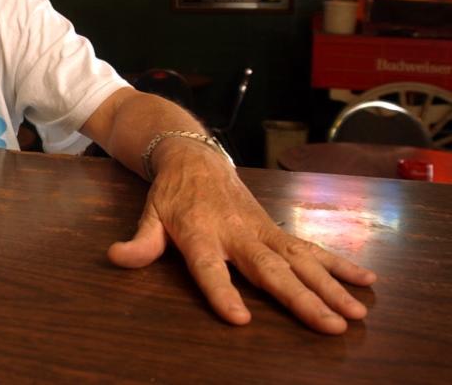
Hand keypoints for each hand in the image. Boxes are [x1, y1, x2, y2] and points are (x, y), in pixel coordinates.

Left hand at [107, 146, 376, 333]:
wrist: (194, 155)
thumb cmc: (170, 194)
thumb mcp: (149, 215)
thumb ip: (140, 242)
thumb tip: (115, 257)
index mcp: (200, 233)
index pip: (210, 269)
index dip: (222, 292)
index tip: (239, 319)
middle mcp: (236, 233)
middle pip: (269, 270)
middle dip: (300, 298)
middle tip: (330, 325)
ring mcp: (260, 230)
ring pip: (299, 261)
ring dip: (330, 287)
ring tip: (356, 313)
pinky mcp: (275, 228)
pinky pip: (310, 248)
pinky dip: (338, 263)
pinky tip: (366, 281)